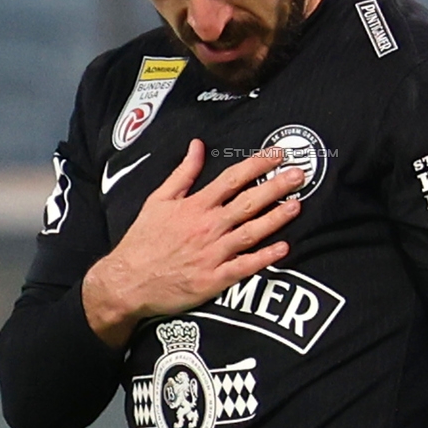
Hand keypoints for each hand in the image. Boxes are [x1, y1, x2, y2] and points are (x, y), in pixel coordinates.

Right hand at [83, 140, 303, 346]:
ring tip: (298, 205)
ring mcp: (212, 253)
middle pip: (248, 202)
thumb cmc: (143, 240)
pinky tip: (284, 248)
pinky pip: (244, 266)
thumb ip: (182, 173)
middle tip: (300, 175)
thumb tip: (198, 145)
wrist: (127, 282)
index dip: (257, 164)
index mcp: (194, 206)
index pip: (232, 179)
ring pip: (251, 232)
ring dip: (276, 218)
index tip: (278, 154)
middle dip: (276, 187)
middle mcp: (207, 226)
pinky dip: (265, 257)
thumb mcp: (158, 200)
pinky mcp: (214, 279)